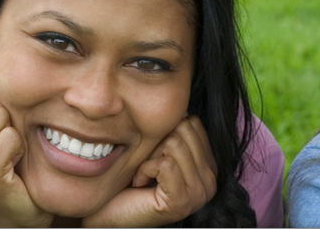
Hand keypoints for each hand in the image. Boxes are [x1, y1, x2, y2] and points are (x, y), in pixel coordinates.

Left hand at [82, 115, 217, 227]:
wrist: (109, 213)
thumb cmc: (129, 182)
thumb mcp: (157, 151)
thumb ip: (174, 132)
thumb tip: (179, 106)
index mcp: (208, 167)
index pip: (193, 123)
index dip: (165, 132)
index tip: (154, 155)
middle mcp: (210, 181)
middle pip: (184, 130)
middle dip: (157, 142)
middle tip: (147, 166)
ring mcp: (199, 194)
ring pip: (174, 143)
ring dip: (149, 157)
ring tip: (143, 175)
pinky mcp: (182, 201)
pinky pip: (164, 164)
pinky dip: (144, 169)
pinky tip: (139, 183)